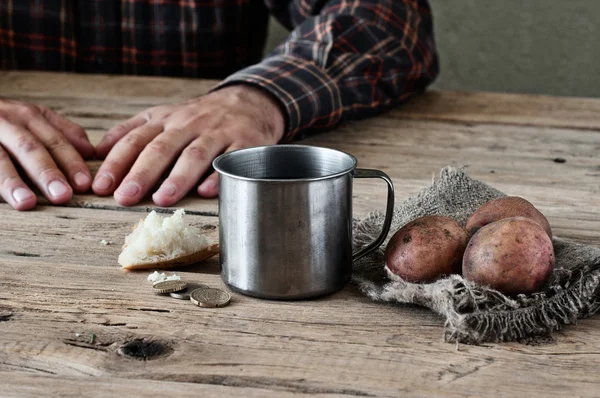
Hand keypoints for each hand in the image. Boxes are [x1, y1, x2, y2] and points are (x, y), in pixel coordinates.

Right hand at [0, 99, 93, 209]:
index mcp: (27, 116)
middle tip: (62, 195)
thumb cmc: (4, 121)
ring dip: (12, 182)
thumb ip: (61, 132)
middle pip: (29, 148)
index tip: (85, 184)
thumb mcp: (32, 117)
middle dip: (46, 173)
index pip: (55, 141)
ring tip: (26, 203)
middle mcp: (5, 122)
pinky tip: (0, 199)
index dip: (71, 162)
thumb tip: (90, 151)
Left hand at [93, 85, 285, 206]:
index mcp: (166, 121)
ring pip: (195, 155)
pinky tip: (206, 191)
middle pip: (162, 148)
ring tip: (162, 199)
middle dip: (142, 173)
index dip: (117, 163)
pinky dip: (218, 176)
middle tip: (124, 197)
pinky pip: (230, 160)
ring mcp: (217, 134)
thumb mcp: (163, 116)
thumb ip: (131, 131)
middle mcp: (189, 125)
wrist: (249, 101)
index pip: (135, 140)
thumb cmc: (200, 116)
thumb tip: (97, 151)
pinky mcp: (244, 143)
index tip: (101, 186)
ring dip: (177, 177)